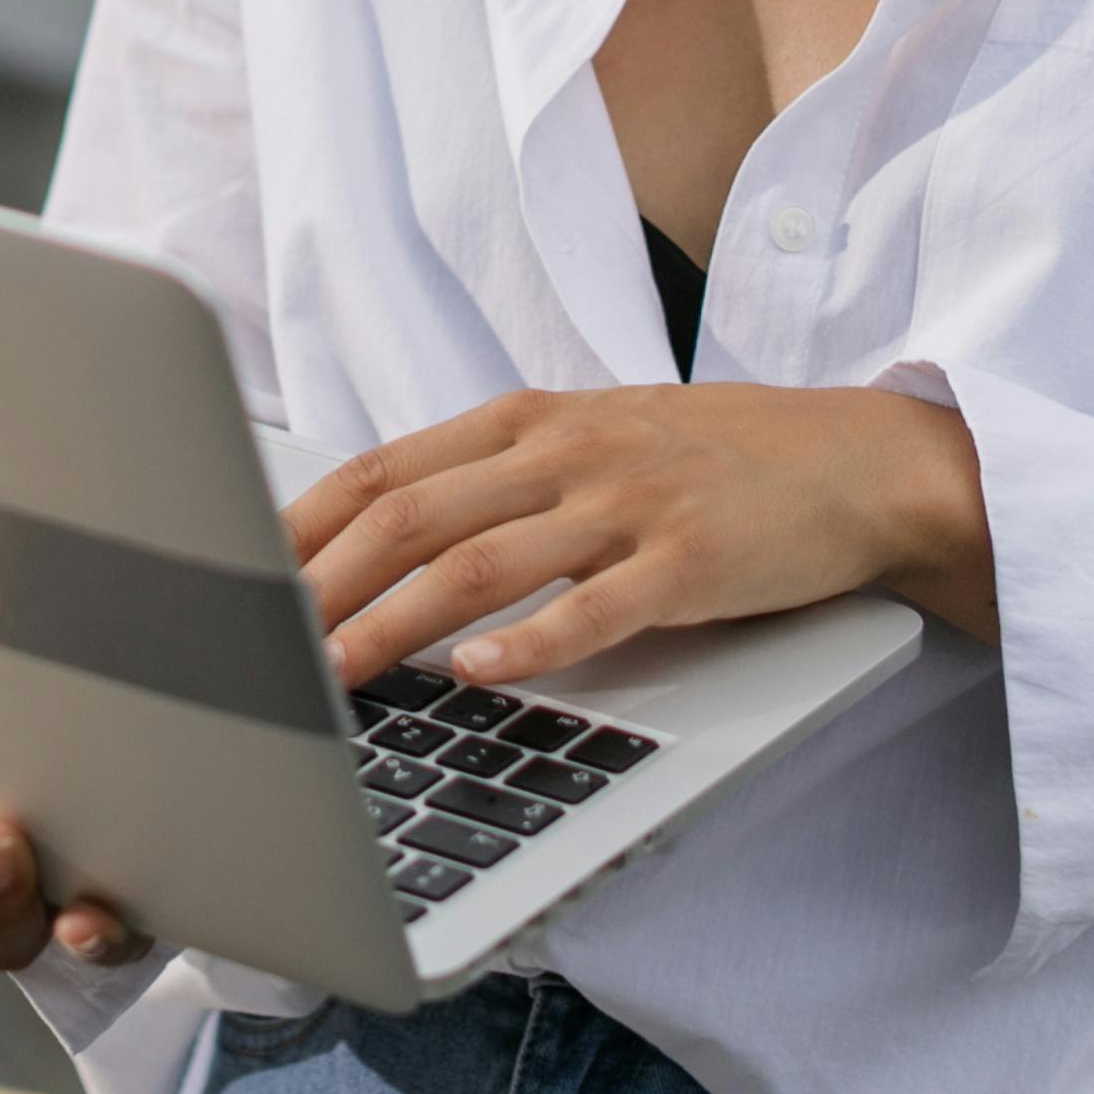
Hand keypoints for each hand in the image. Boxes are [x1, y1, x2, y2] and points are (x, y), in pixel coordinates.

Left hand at [289, 383, 997, 687]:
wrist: (856, 460)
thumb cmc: (712, 459)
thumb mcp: (590, 439)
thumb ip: (495, 477)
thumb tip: (377, 531)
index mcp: (529, 421)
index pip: (385, 469)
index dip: (302, 525)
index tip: (237, 575)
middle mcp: (567, 453)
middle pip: (411, 516)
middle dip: (320, 585)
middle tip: (257, 643)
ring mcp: (628, 506)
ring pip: (481, 563)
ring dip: (393, 622)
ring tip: (332, 672)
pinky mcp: (689, 564)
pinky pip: (596, 607)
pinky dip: (530, 641)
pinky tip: (481, 672)